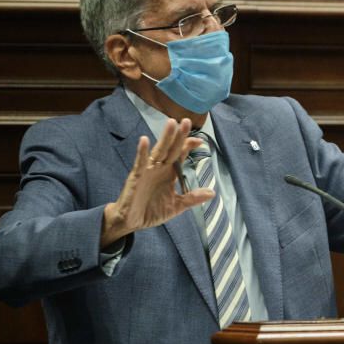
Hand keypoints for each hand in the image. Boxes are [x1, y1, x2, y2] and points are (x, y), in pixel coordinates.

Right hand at [100, 118, 213, 246]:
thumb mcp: (176, 206)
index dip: (188, 146)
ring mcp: (147, 170)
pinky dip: (142, 151)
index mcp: (169, 173)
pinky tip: (144, 140)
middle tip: (187, 121)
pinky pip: (140, 162)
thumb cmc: (151, 210)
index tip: (200, 142)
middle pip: (171, 148)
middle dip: (179, 136)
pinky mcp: (136, 177)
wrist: (131, 222)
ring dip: (165, 137)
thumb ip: (192, 198)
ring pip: (158, 151)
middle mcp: (159, 168)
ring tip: (171, 123)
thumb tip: (212, 193)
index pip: (180, 155)